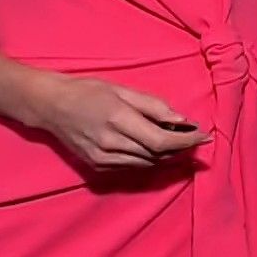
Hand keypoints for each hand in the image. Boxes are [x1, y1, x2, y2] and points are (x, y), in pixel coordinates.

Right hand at [33, 75, 212, 169]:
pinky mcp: (97, 166)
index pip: (162, 139)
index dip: (187, 141)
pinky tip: (154, 148)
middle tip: (195, 137)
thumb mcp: (123, 90)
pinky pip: (132, 166)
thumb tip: (182, 120)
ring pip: (147, 163)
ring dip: (167, 155)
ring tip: (179, 142)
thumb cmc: (88, 91)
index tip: (205, 137)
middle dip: (181, 148)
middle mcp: (111, 143)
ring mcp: (102, 158)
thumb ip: (154, 106)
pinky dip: (148, 159)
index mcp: (119, 119)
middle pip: (157, 154)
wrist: (51, 106)